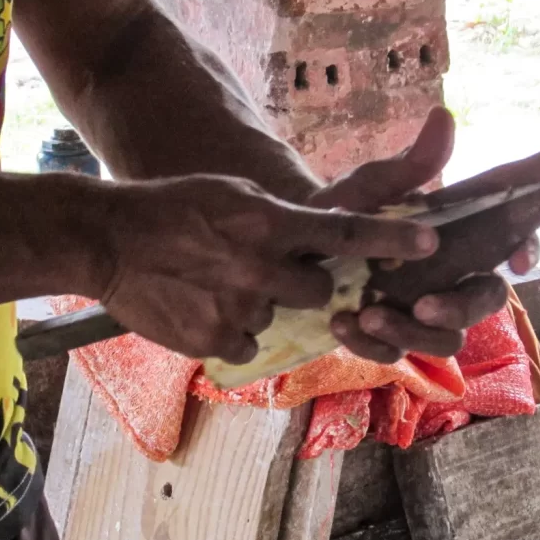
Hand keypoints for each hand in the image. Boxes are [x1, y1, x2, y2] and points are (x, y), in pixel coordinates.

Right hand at [92, 174, 439, 363]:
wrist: (107, 240)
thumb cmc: (171, 206)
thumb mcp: (231, 195)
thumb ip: (278, 220)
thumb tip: (315, 240)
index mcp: (267, 225)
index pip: (346, 233)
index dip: (392, 238)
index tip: (431, 241)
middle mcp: (260, 270)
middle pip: (320, 290)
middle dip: (307, 284)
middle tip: (270, 270)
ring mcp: (236, 311)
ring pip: (278, 317)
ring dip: (260, 305)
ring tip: (216, 283)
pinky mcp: (213, 342)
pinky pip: (246, 344)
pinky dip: (232, 330)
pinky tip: (203, 306)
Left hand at [308, 107, 539, 363]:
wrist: (296, 244)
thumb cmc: (347, 211)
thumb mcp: (372, 185)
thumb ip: (410, 164)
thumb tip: (443, 116)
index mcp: (456, 238)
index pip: (509, 244)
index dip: (527, 248)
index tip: (518, 260)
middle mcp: (448, 278)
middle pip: (484, 302)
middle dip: (460, 308)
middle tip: (424, 306)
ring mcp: (420, 313)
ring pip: (444, 340)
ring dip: (410, 334)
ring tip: (368, 315)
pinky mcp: (389, 337)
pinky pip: (394, 354)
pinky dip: (370, 344)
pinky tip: (341, 323)